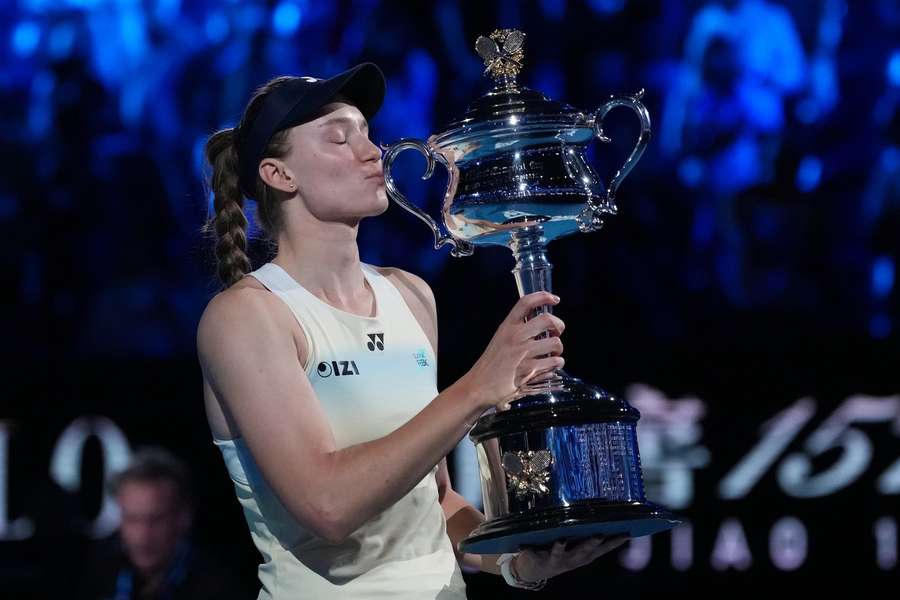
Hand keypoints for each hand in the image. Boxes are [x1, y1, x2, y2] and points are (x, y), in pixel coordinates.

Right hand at [460, 291, 564, 410]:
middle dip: (559, 325)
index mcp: (507, 327)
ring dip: (558, 350)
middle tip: (557, 332)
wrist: (478, 386)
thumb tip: (540, 325)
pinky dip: (555, 365)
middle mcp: (515, 336)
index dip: (543, 296)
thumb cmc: (490, 365)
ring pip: (555, 343)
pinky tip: (548, 367)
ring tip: (553, 355)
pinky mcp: (530, 370)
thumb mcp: (500, 340)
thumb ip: (517, 331)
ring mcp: (523, 353)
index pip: (526, 302)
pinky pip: (554, 362)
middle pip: (547, 319)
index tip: (554, 299)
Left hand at [513, 535, 628, 582]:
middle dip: (591, 544)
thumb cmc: (560, 550)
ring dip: (560, 547)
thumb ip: (586, 530)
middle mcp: (572, 559)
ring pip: (559, 554)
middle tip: (599, 534)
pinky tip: (526, 545)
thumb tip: (601, 509)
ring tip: (561, 540)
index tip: (627, 532)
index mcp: (584, 555)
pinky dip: (529, 549)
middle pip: (583, 552)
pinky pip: (533, 553)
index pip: (603, 549)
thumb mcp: (576, 543)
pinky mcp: (537, 559)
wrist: (534, 569)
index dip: (615, 542)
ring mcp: (555, 560)